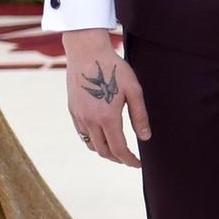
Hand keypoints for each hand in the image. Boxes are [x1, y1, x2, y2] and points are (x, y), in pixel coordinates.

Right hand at [62, 29, 150, 167]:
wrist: (86, 53)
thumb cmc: (114, 69)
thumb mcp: (134, 91)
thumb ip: (140, 116)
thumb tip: (145, 138)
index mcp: (107, 118)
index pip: (119, 149)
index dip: (129, 160)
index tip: (138, 164)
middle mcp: (90, 121)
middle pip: (104, 151)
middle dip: (118, 158)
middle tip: (130, 159)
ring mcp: (79, 116)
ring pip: (91, 144)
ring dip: (104, 151)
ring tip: (118, 149)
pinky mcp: (72, 110)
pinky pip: (82, 133)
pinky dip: (93, 140)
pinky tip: (103, 135)